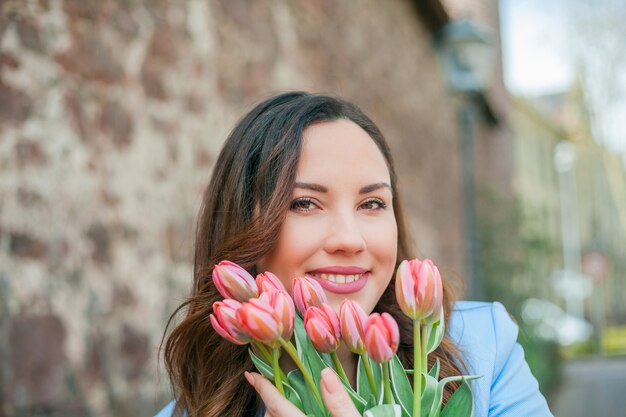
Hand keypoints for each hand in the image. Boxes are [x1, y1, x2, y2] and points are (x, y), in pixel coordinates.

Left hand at [245, 368, 360, 416]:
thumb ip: (341, 403)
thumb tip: (325, 372)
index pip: (277, 406)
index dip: (263, 388)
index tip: (251, 374)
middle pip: (273, 416)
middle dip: (270, 401)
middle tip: (269, 384)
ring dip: (279, 413)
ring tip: (286, 401)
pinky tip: (302, 413)